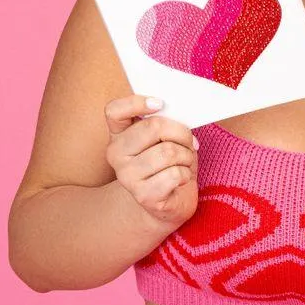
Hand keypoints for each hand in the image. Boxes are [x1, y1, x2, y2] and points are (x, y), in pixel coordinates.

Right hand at [105, 94, 198, 227]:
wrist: (168, 202)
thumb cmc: (169, 165)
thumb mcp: (165, 139)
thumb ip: (165, 123)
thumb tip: (180, 113)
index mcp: (119, 135)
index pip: (114, 111)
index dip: (137, 102)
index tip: (160, 104)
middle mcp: (116, 154)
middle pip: (154, 127)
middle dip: (181, 133)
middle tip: (189, 142)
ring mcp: (127, 176)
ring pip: (168, 152)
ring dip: (186, 156)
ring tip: (185, 163)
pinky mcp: (143, 195)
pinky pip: (175, 174)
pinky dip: (186, 174)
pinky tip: (181, 179)